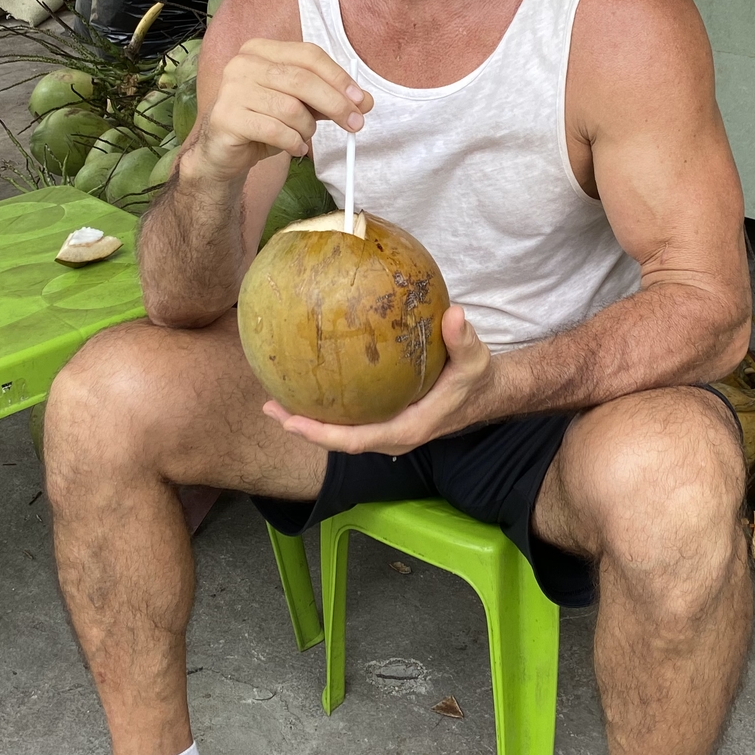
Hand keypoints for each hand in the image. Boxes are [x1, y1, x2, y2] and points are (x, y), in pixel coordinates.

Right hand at [192, 39, 368, 183]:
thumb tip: (364, 101)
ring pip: (290, 108)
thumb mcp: (298, 106)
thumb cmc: (262, 122)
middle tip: (354, 123)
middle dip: (334, 104)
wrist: (222, 152)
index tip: (360, 99)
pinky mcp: (226, 117)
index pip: (308, 55)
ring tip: (303, 137)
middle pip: (301, 79)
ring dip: (307, 129)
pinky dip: (292, 142)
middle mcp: (243, 63)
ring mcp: (231, 89)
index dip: (338, 77)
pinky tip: (293, 147)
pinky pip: (274, 130)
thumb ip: (327, 99)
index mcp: (261, 50)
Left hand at [264, 306, 495, 455]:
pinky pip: (349, 419)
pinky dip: (325, 408)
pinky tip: (307, 385)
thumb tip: (455, 315)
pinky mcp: (385, 418)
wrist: (484, 392)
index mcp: (406, 430)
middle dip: (302, 426)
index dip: (321, 434)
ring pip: (341, 432)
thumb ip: (463, 339)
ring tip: (275, 399)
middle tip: (270, 406)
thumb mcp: (474, 359)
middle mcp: (391, 436)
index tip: (291, 421)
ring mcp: (387, 429)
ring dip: (308, 419)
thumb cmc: (475, 379)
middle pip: (338, 440)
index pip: (355, 440)